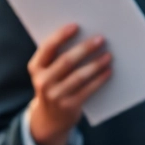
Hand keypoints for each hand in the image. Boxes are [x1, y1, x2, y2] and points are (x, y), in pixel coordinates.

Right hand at [26, 23, 112, 144]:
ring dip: (96, 64)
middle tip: (101, 39)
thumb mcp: (48, 71)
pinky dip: (99, 79)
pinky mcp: (69, 106)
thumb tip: (85, 34)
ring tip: (109, 55)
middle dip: (85, 48)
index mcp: (36, 67)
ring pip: (79, 76)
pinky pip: (87, 90)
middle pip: (66, 61)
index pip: (47, 48)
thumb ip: (58, 55)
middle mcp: (42, 81)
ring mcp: (55, 96)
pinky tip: (108, 71)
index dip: (61, 36)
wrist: (50, 119)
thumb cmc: (54, 84)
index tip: (76, 26)